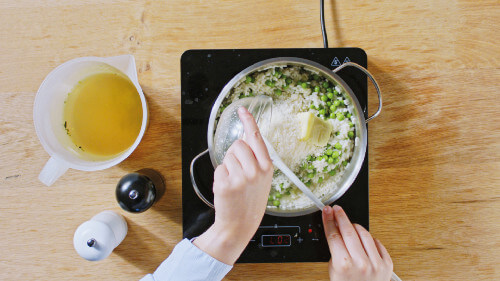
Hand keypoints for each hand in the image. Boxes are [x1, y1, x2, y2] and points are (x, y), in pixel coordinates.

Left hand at [193, 107, 272, 264]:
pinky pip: (219, 168)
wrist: (240, 224)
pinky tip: (227, 189)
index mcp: (267, 167)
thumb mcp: (261, 179)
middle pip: (238, 144)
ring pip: (227, 156)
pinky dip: (220, 176)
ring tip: (234, 182)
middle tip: (238, 172)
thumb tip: (245, 137)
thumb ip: (256, 158)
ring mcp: (241, 177)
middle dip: (234, 154)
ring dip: (227, 166)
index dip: (249, 122)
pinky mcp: (226, 183)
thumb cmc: (250, 201)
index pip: (256, 138)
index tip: (242, 110)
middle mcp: (256, 171)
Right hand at [322, 205, 392, 280]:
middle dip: (341, 217)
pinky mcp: (387, 264)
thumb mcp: (333, 271)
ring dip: (355, 226)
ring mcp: (375, 264)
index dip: (329, 220)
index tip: (327, 211)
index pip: (334, 235)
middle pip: (348, 231)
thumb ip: (335, 252)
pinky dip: (369, 239)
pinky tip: (363, 239)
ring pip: (364, 233)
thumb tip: (336, 231)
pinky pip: (377, 242)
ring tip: (350, 226)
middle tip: (337, 210)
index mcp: (343, 265)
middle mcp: (361, 264)